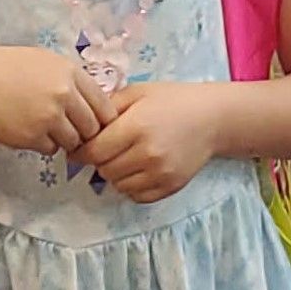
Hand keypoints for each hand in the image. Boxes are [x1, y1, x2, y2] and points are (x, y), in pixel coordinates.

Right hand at [0, 46, 115, 158]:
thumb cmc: (5, 69)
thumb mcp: (44, 61)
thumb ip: (70, 80)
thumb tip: (93, 103)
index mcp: (71, 73)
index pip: (105, 106)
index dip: (101, 119)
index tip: (92, 123)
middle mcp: (65, 94)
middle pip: (93, 128)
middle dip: (83, 133)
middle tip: (68, 130)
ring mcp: (50, 116)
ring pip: (74, 141)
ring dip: (63, 139)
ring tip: (43, 127)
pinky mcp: (33, 136)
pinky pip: (51, 149)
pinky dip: (42, 144)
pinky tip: (27, 130)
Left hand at [82, 81, 225, 201]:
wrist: (212, 118)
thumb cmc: (172, 100)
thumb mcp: (137, 93)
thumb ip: (107, 108)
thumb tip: (80, 128)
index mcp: (136, 127)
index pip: (94, 151)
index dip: (81, 150)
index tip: (78, 146)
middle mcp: (148, 154)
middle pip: (104, 169)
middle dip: (99, 160)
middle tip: (106, 147)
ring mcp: (161, 174)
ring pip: (118, 185)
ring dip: (115, 173)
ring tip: (124, 156)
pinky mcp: (170, 187)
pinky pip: (137, 196)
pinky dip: (131, 185)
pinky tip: (138, 168)